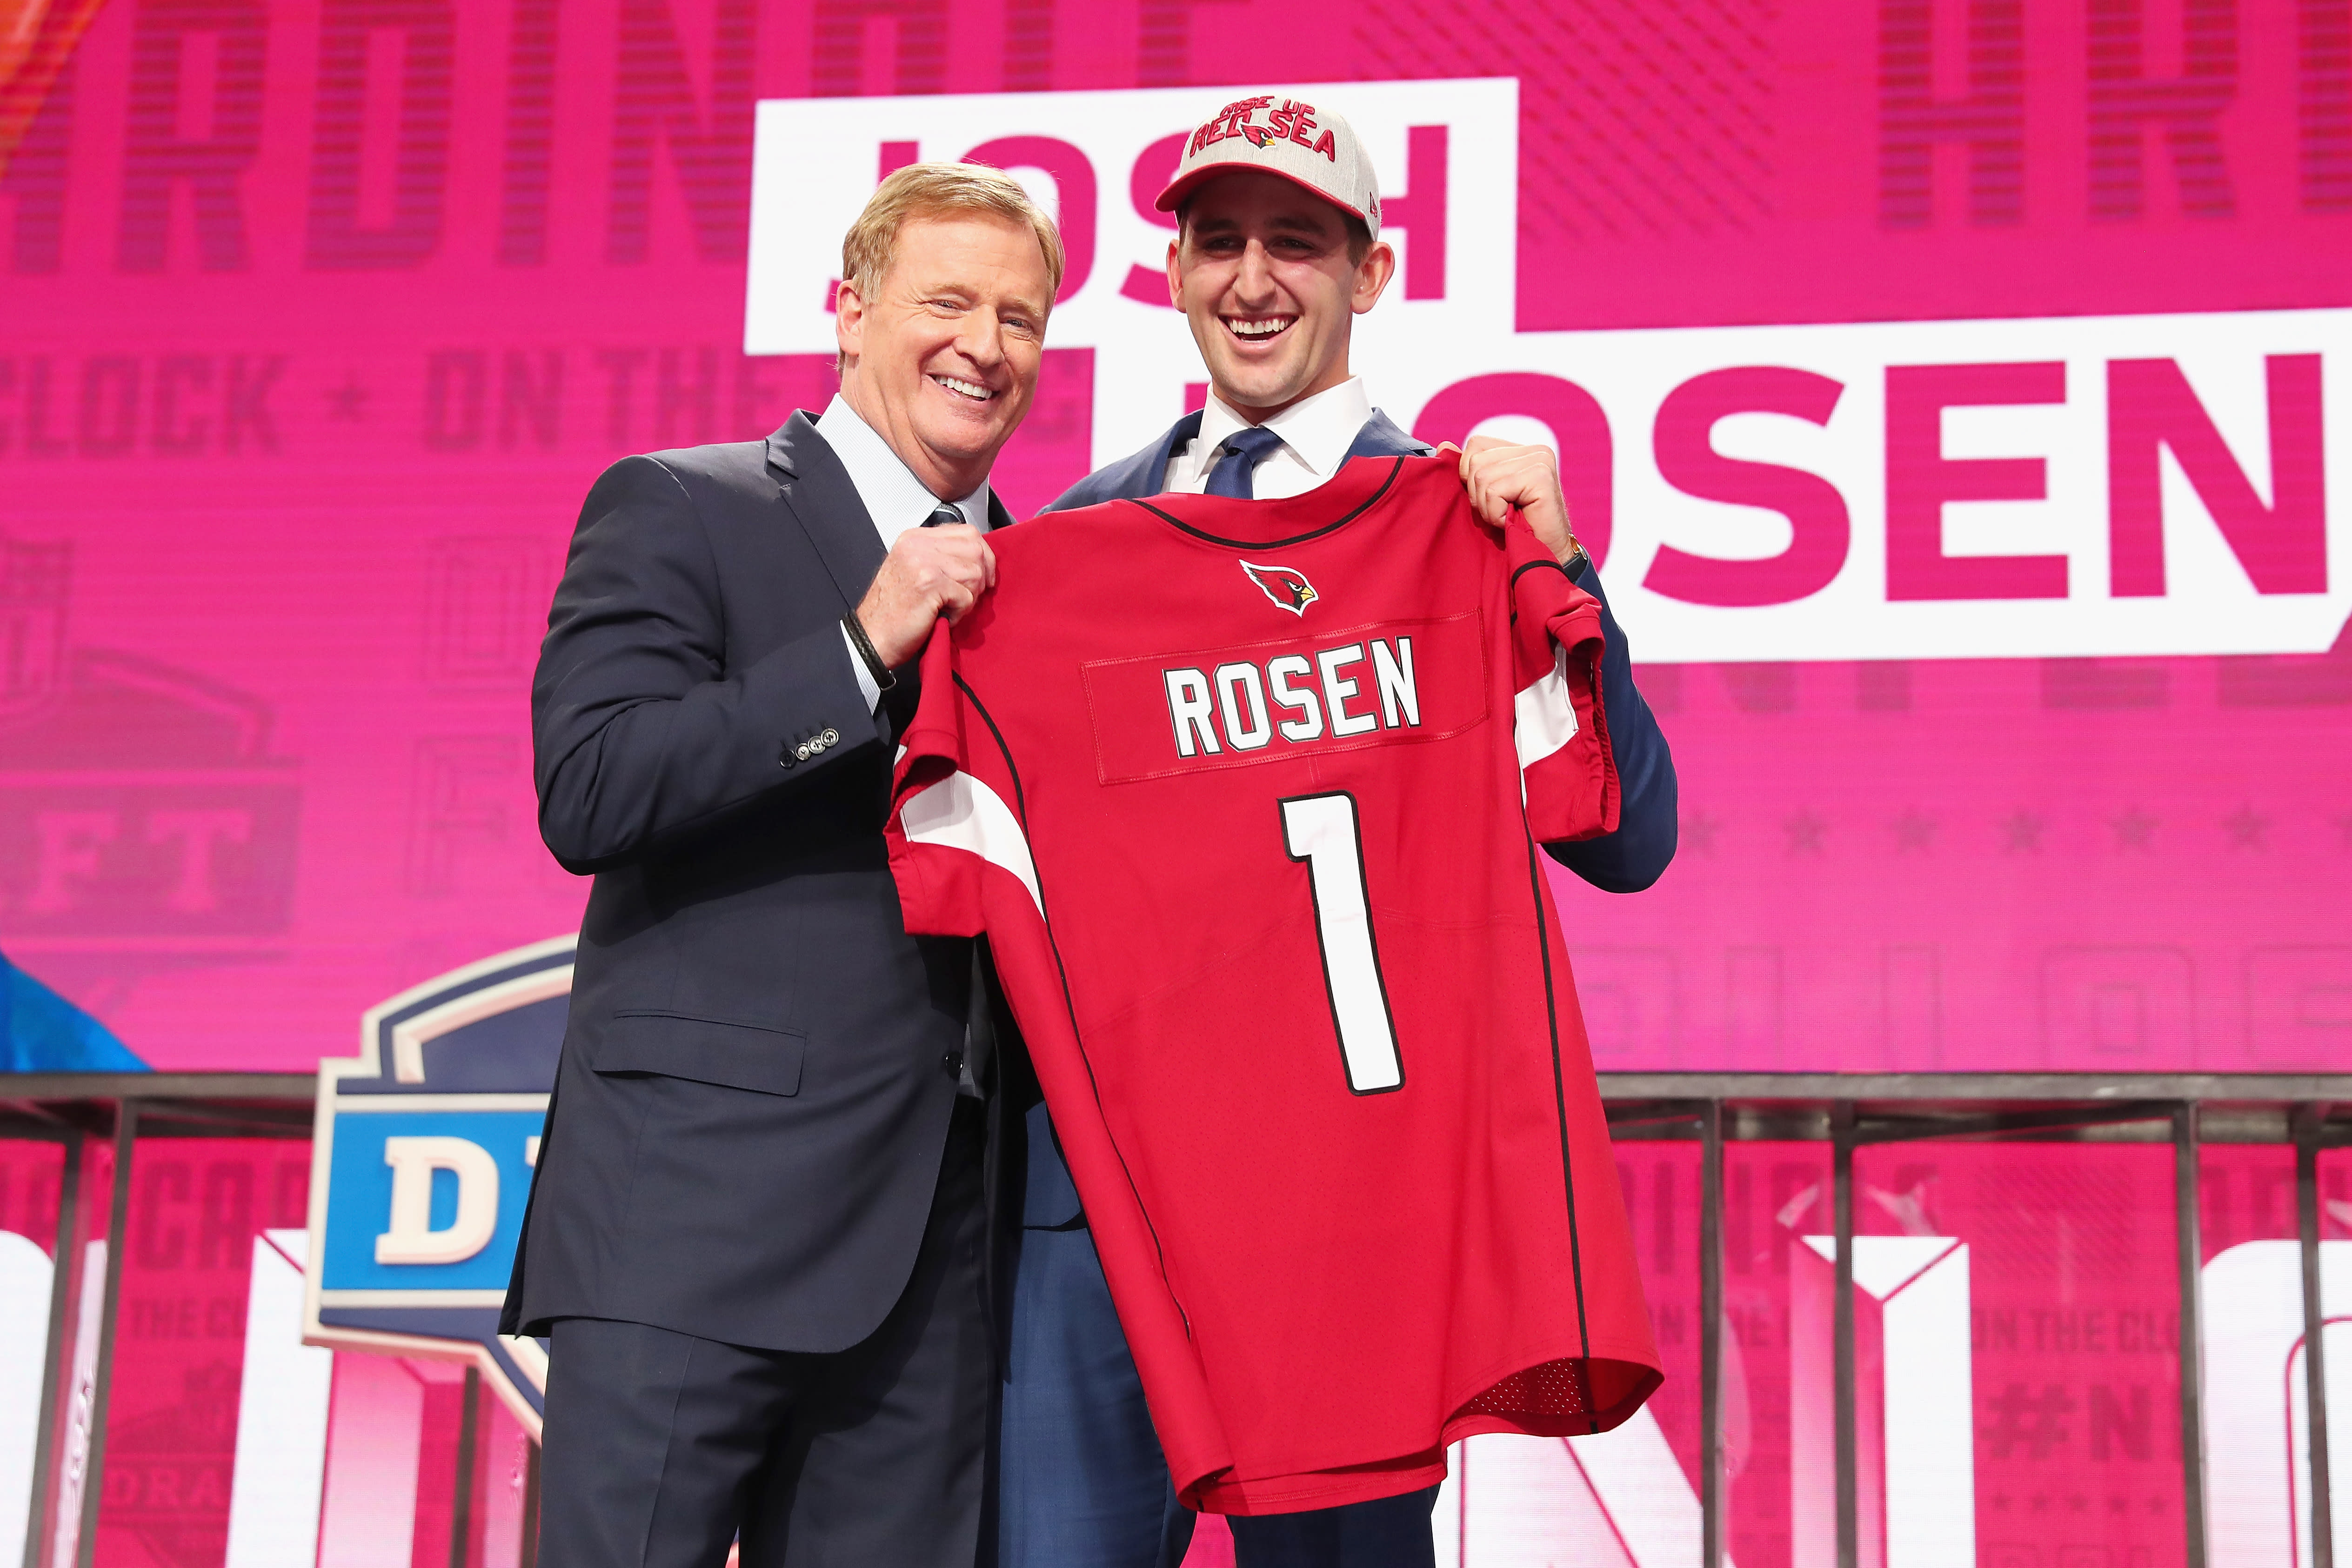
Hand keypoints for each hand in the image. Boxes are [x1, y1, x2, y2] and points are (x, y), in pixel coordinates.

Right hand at [855, 523, 997, 667]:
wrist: (872, 638)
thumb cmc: (894, 611)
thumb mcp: (914, 570)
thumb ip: (941, 557)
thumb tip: (979, 558)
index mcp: (915, 538)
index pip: (967, 532)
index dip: (983, 555)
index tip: (984, 576)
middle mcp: (918, 544)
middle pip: (975, 548)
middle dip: (981, 577)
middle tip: (967, 597)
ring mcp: (923, 562)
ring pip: (975, 573)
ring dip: (970, 597)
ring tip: (950, 609)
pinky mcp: (930, 584)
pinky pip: (967, 596)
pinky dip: (960, 613)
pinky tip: (943, 617)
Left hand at [1443, 436, 1581, 566]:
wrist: (1546, 557)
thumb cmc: (1516, 530)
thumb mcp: (1486, 496)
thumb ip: (1469, 469)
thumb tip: (1443, 446)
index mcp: (1521, 451)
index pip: (1476, 445)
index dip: (1470, 476)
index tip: (1490, 500)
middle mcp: (1534, 451)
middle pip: (1475, 462)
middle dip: (1478, 495)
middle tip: (1500, 514)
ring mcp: (1540, 461)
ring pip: (1482, 477)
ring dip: (1488, 508)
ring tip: (1508, 518)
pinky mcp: (1541, 477)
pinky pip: (1494, 492)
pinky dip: (1496, 514)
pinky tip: (1513, 522)